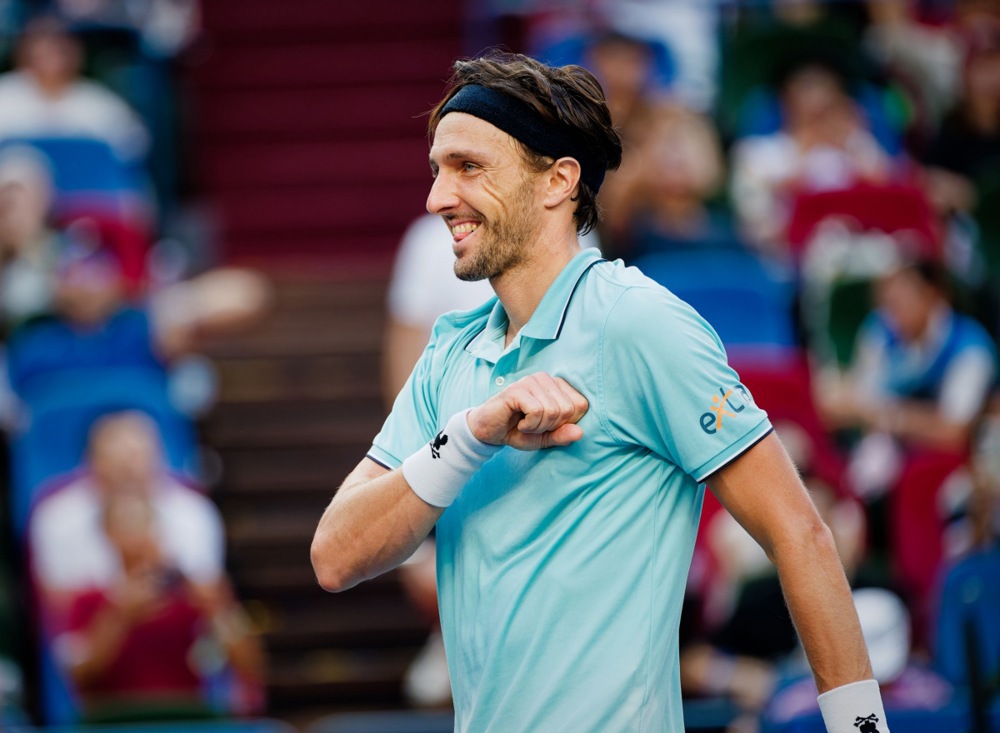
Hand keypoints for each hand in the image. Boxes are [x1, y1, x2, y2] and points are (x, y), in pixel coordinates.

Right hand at [467, 372, 588, 450]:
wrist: (488, 432)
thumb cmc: (517, 431)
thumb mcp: (545, 438)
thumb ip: (563, 435)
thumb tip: (581, 433)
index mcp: (557, 386)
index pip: (581, 405)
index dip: (566, 423)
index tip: (547, 425)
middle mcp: (546, 379)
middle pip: (568, 409)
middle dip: (551, 426)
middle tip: (533, 425)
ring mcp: (531, 381)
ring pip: (553, 411)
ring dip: (538, 426)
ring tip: (525, 424)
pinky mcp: (517, 389)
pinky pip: (536, 411)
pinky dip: (529, 425)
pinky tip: (519, 423)